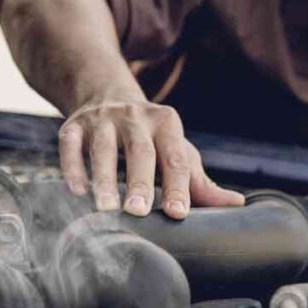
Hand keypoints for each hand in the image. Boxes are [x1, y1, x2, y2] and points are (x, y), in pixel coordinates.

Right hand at [58, 96, 244, 218]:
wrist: (108, 94)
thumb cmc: (152, 136)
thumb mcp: (177, 150)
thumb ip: (201, 181)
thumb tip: (237, 203)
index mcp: (167, 124)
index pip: (175, 158)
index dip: (177, 186)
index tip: (178, 213)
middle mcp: (136, 117)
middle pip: (140, 152)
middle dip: (139, 182)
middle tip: (138, 211)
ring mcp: (103, 120)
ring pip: (102, 149)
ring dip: (103, 179)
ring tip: (106, 210)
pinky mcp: (74, 125)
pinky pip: (70, 145)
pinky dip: (72, 168)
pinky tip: (76, 191)